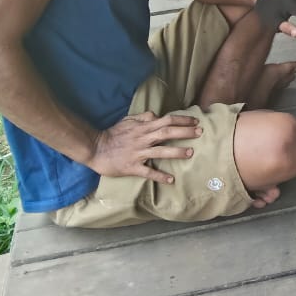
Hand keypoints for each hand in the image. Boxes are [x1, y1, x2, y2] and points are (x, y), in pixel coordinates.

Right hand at [87, 111, 201, 183]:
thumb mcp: (128, 120)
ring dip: (176, 152)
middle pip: (167, 132)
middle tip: (200, 132)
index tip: (195, 121)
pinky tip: (171, 180)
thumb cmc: (113, 134)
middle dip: (185, 132)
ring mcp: (138, 153)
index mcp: (143, 127)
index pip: (166, 120)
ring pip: (160, 151)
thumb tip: (157, 115)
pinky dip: (159, 176)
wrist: (95, 149)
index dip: (182, 120)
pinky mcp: (132, 167)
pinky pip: (147, 172)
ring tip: (190, 153)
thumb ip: (143, 117)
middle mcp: (143, 138)